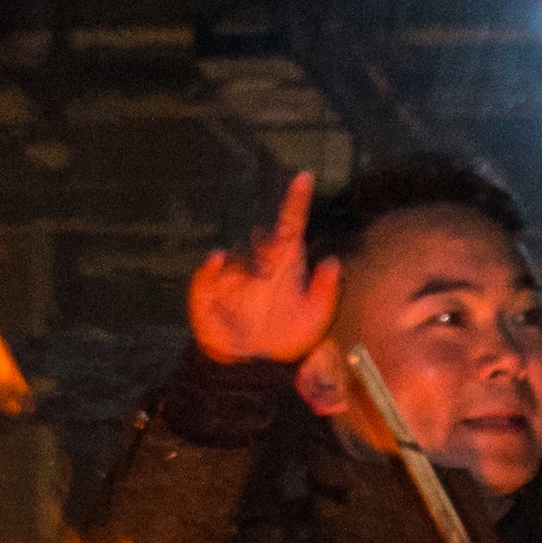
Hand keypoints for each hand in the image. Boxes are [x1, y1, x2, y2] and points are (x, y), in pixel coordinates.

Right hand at [188, 171, 339, 365]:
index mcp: (285, 263)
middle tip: (273, 266)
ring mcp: (233, 274)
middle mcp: (259, 262)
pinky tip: (216, 262)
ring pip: (238, 254)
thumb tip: (332, 262)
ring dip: (245, 265)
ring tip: (254, 286)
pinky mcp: (210, 288)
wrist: (251, 366)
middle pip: (262, 237)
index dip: (297, 200)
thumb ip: (325, 292)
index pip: (291, 224)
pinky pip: (209, 269)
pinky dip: (212, 265)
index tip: (305, 177)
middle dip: (268, 244)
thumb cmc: (284, 338)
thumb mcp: (313, 319)